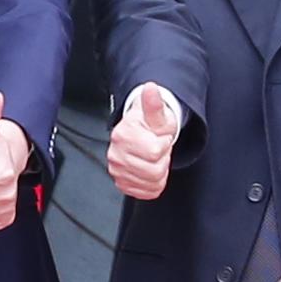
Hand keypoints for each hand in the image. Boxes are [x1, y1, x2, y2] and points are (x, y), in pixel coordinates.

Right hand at [105, 82, 182, 199]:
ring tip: (154, 159)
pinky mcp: (121, 183)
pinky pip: (146, 192)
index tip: (161, 138)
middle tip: (158, 150)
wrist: (141, 135)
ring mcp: (117, 170)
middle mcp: (116, 154)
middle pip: (154, 170)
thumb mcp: (157, 114)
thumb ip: (154, 103)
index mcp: (123, 135)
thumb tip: (151, 88)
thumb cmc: (150, 126)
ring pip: (151, 182)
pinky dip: (153, 184)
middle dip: (162, 160)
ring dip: (159, 172)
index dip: (164, 145)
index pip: (155, 152)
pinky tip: (151, 170)